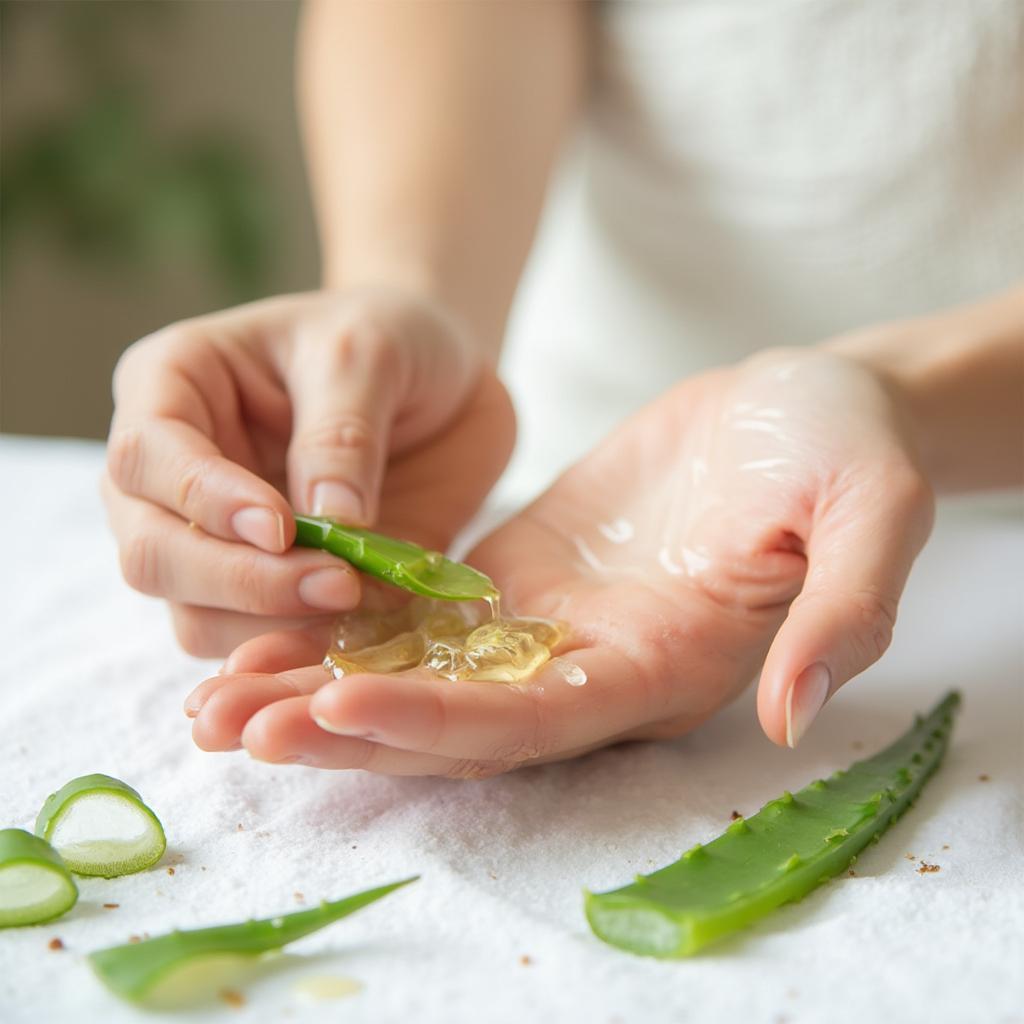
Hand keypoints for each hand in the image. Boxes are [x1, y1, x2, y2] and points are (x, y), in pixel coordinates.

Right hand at [103, 290, 513, 656]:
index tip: (284, 527)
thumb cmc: (391, 338)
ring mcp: (215, 539)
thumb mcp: (371, 353)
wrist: (443, 381)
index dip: (205, 501)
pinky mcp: (268, 588)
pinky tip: (361, 628)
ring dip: (271, 629)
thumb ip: (342, 435)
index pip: (147, 455)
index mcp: (173, 387)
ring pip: (194, 615)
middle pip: (151, 552)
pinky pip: (257, 642)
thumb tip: (327, 526)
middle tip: (338, 584)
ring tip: (359, 603)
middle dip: (239, 581)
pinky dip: (303, 649)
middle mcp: (174, 473)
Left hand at [185, 348, 932, 772]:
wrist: (808, 407)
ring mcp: (550, 626)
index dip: (438, 725)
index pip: (537, 721)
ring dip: (320, 690)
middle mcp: (594, 667)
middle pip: (453, 722)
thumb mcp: (872, 509)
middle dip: (345, 727)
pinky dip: (345, 628)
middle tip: (229, 728)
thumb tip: (796, 713)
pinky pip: (420, 616)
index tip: (334, 710)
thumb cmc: (845, 450)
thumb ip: (845, 609)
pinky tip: (265, 629)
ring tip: (211, 700)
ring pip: (420, 677)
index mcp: (666, 666)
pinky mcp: (520, 578)